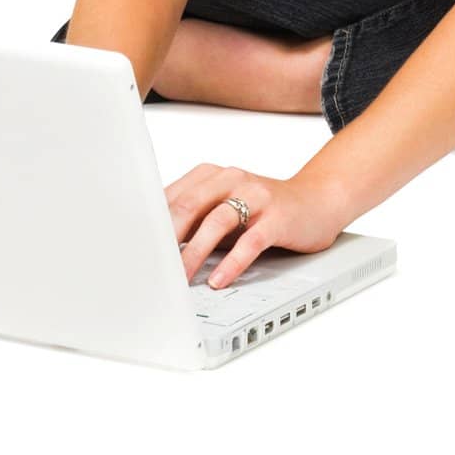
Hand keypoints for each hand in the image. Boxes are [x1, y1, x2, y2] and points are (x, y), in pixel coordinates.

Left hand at [165, 164, 346, 288]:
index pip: (173, 197)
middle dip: (168, 238)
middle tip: (154, 265)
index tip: (138, 249)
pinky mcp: (278, 217)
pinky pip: (252, 240)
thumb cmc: (264, 209)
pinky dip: (233, 261)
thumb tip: (154, 245)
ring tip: (182, 277)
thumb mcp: (224, 207)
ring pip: (218, 221)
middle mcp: (233, 179)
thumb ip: (194, 219)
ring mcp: (257, 196)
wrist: (317, 201)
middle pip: (191, 204)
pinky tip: (220, 279)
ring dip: (195, 252)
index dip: (153, 224)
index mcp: (212, 175)